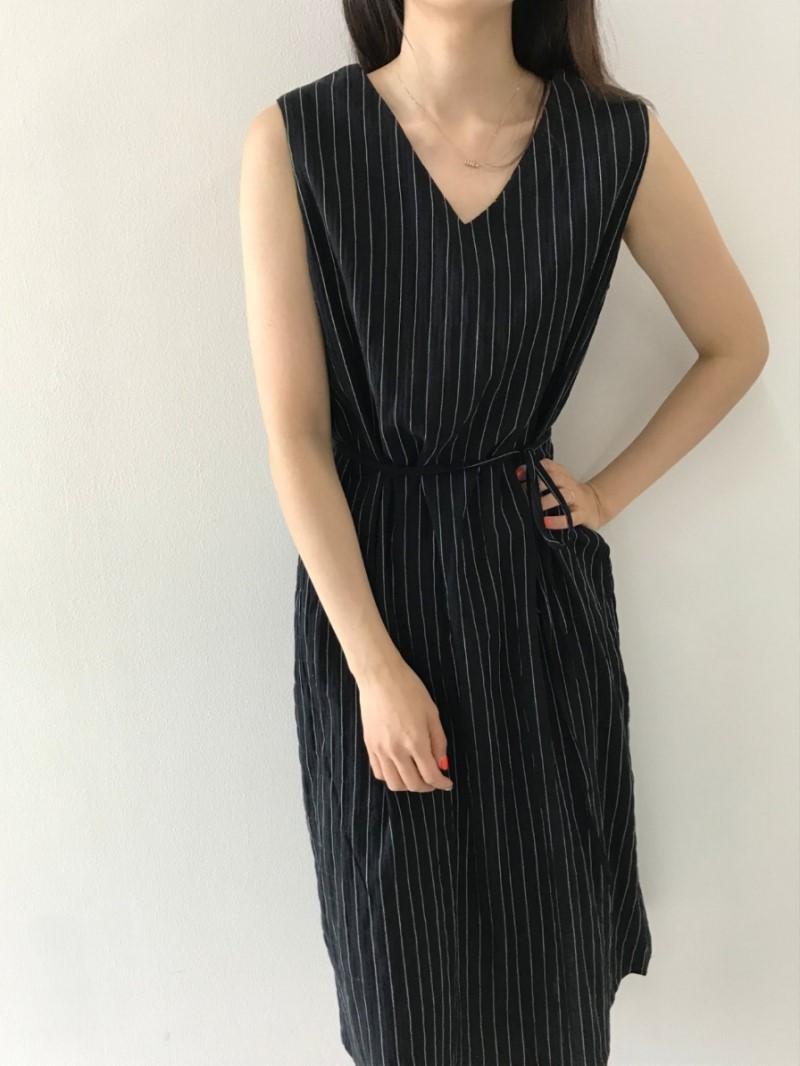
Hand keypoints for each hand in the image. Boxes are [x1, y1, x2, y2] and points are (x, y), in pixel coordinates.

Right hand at [356, 657, 453, 792]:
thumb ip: (438, 742)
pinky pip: (379, 772)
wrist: (380, 677)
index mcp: (415, 742)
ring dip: (408, 786)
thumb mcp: (432, 713)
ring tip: (417, 776)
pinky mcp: (369, 746)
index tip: (447, 783)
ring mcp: (380, 750)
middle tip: (434, 780)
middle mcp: (396, 750)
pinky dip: (392, 777)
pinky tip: (400, 769)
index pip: (430, 775)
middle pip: (413, 784)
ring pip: (394, 783)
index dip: (442, 783)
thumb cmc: (410, 690)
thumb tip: (441, 765)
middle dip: (427, 787)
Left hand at [516, 458, 610, 530]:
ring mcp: (577, 498)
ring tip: (533, 508)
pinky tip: (545, 522)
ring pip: (562, 496)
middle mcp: (569, 483)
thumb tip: (517, 476)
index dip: (532, 469)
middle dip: (537, 485)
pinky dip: (557, 521)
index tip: (518, 475)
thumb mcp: (558, 483)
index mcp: (562, 474)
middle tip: (523, 494)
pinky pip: (569, 518)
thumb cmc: (569, 494)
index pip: (547, 465)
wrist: (596, 505)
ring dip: (545, 501)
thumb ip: (541, 479)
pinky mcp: (582, 514)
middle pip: (554, 478)